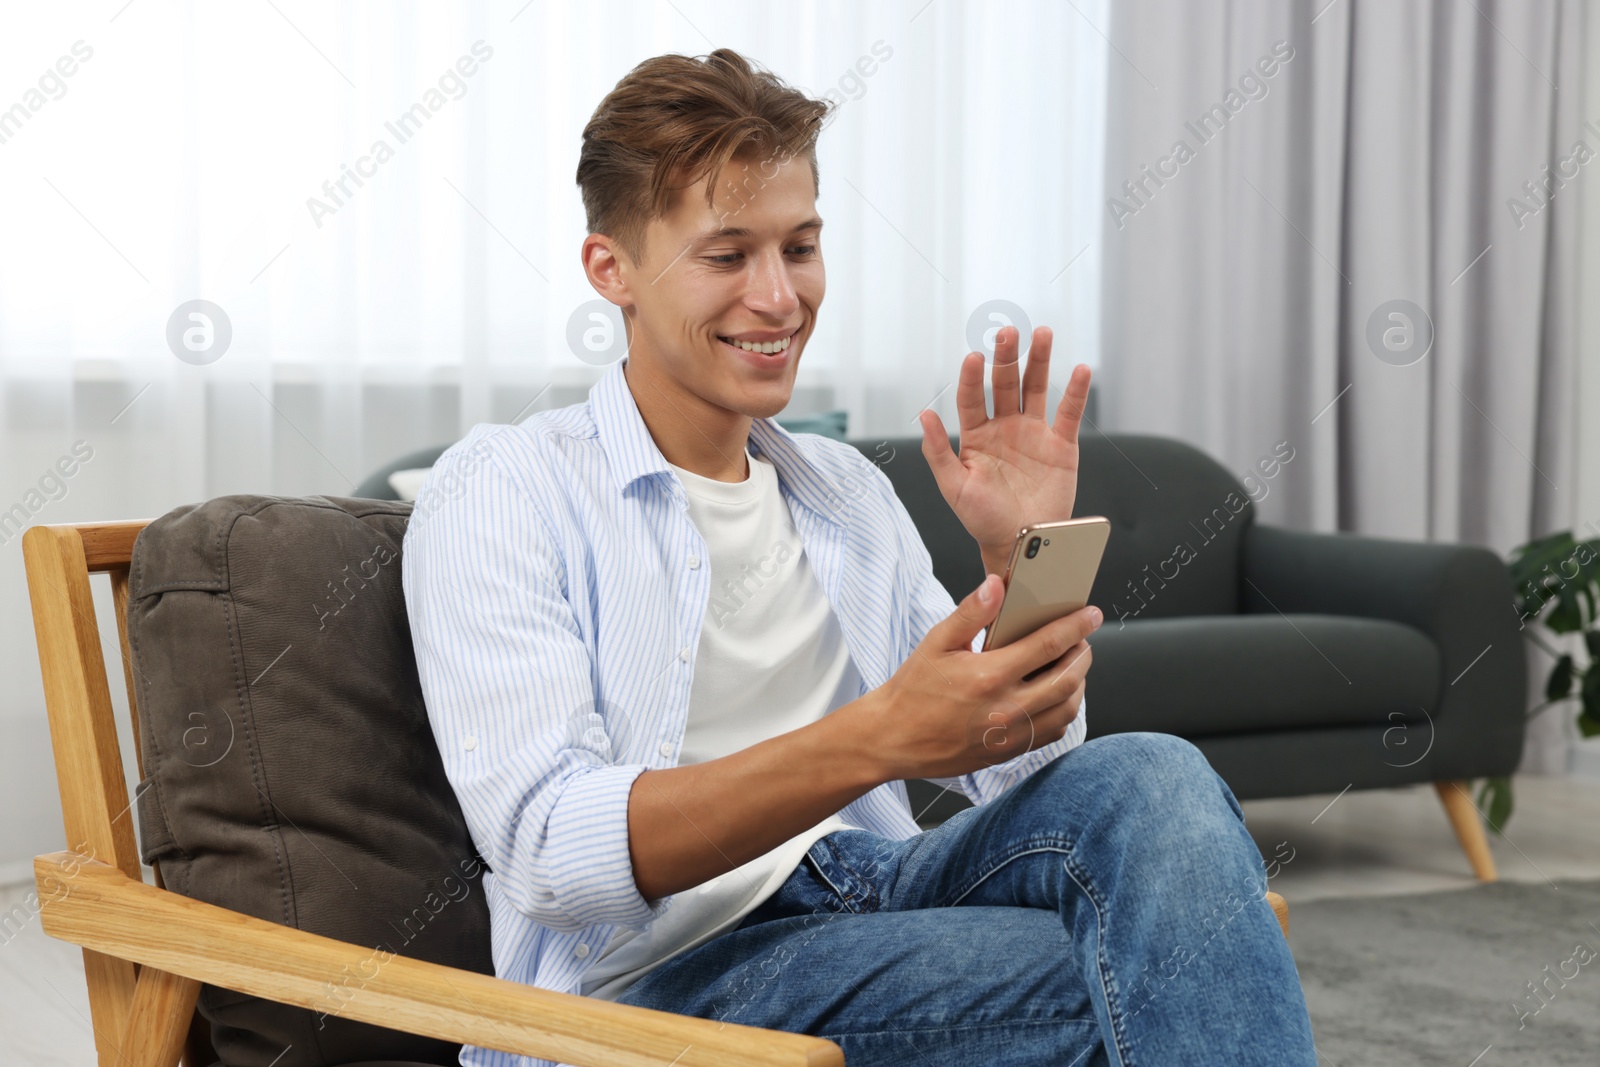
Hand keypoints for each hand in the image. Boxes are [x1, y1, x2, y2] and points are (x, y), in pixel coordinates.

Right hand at [862, 572, 1099, 780]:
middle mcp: (1005, 708)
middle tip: (1082, 640)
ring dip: (1077, 684)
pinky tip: (1054, 694)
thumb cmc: (913, 690)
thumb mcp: (936, 642)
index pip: (1049, 645)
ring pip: (1067, 708)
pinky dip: (1063, 710)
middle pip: (1068, 678)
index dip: (1076, 626)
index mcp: (988, 675)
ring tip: (1069, 665)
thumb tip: (997, 586)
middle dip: (1083, 654)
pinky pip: (1053, 731)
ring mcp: (1010, 734)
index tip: (1090, 614)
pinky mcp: (1009, 751)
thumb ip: (971, 613)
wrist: (894, 737)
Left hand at [916, 325, 1091, 569]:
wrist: (1019, 543)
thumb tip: (923, 414)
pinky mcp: (1061, 446)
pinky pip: (1069, 413)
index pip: (972, 398)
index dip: (973, 378)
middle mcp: (1005, 428)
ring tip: (1043, 333)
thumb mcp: (954, 488)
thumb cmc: (982, 519)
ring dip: (1040, 361)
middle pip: (1006, 384)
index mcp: (976, 436)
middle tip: (1008, 332)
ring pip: (1036, 388)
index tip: (973, 357)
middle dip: (1006, 358)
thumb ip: (938, 452)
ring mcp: (1033, 433)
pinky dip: (1077, 392)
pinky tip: (1081, 370)